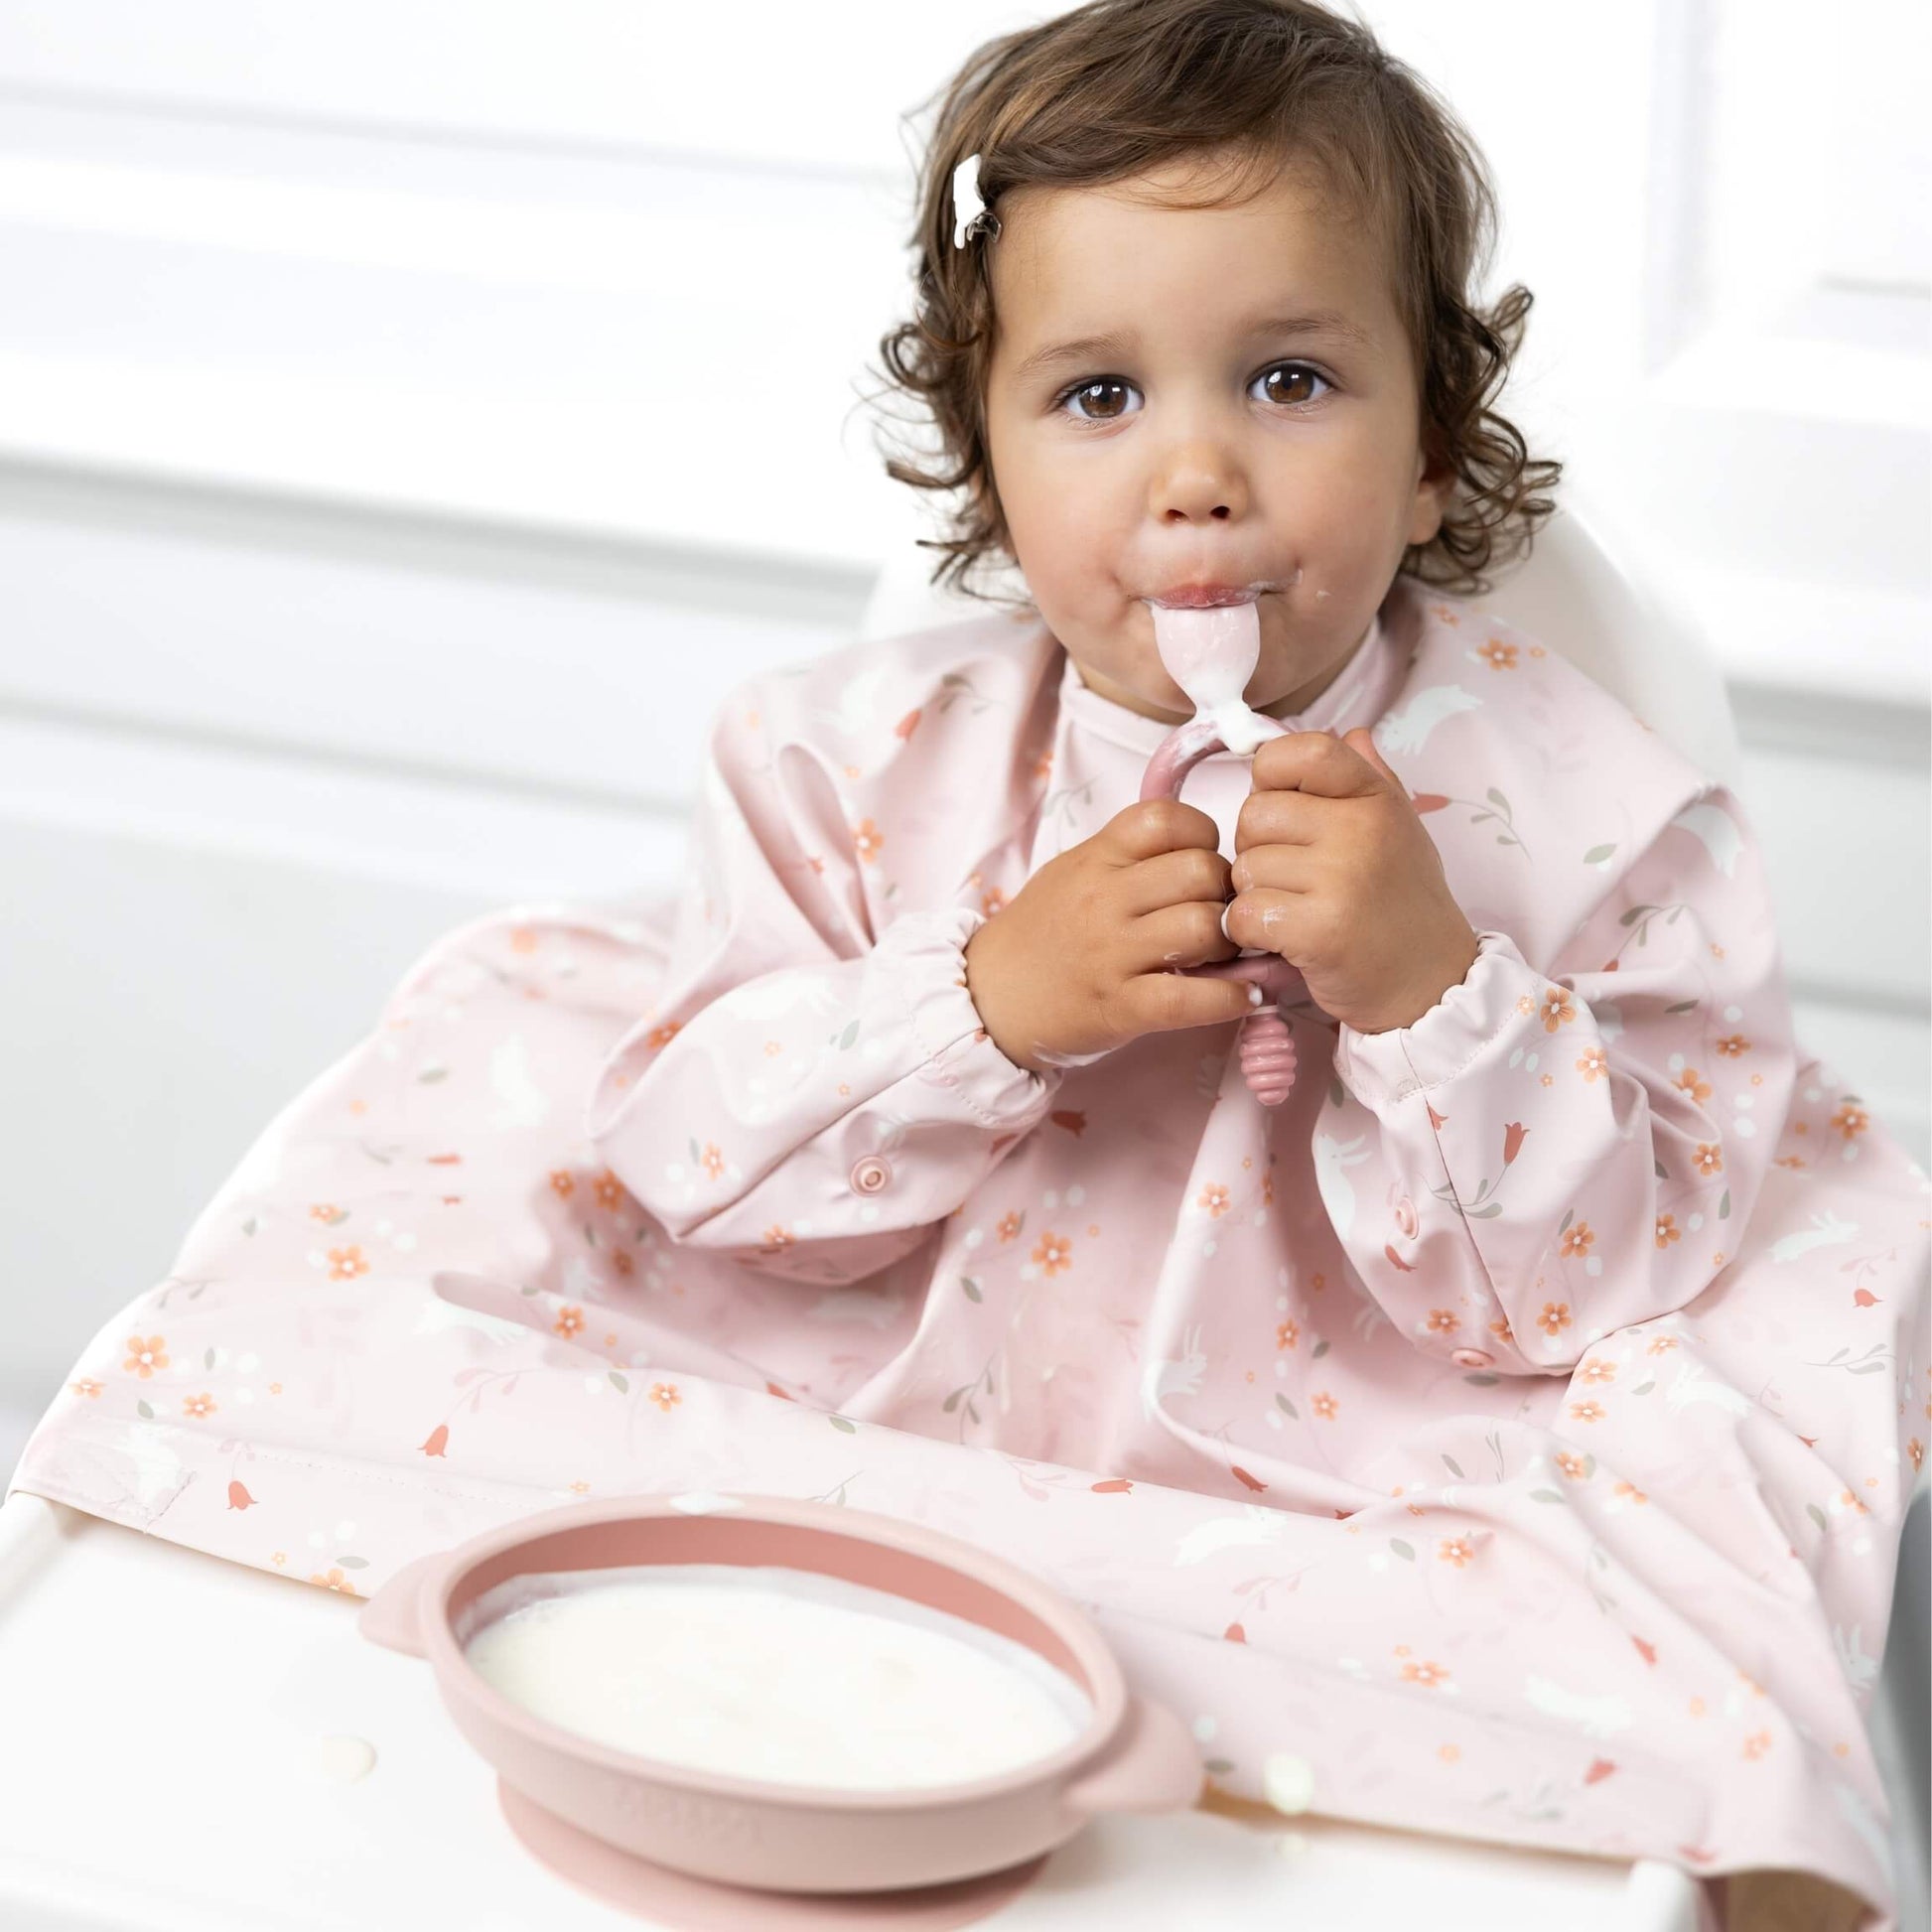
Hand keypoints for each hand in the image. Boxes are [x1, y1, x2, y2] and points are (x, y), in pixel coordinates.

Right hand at [964, 798, 1263, 1074]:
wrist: (989, 998)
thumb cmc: (1041, 934)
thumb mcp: (1073, 873)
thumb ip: (1128, 856)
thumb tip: (1202, 849)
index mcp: (1095, 858)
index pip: (1167, 819)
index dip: (1203, 836)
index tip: (1203, 860)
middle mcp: (1103, 900)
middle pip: (1200, 871)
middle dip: (1227, 891)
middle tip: (1222, 912)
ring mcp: (1111, 954)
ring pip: (1204, 928)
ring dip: (1231, 943)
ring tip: (1225, 954)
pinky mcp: (1120, 1007)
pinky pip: (1192, 999)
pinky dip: (1232, 998)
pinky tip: (1245, 997)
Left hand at [1226, 727, 1478, 1034]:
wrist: (1431, 985)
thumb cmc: (1404, 905)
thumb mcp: (1401, 830)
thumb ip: (1372, 779)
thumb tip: (1350, 732)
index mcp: (1375, 797)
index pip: (1300, 750)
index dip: (1271, 776)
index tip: (1283, 808)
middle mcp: (1361, 829)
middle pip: (1254, 814)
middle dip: (1257, 848)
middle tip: (1292, 878)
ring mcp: (1342, 879)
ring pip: (1244, 867)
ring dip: (1255, 895)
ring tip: (1296, 910)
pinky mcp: (1320, 931)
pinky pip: (1244, 913)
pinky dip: (1250, 931)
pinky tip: (1283, 938)